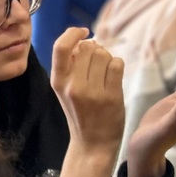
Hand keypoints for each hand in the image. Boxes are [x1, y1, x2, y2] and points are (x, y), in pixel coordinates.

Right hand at [50, 28, 125, 159]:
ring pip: (104, 54)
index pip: (60, 47)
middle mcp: (72, 86)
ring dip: (108, 58)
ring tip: (106, 73)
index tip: (84, 32)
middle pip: (87, 47)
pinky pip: (117, 64)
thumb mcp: (65, 90)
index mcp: (57, 82)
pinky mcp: (111, 96)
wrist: (92, 144)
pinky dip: (118, 65)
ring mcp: (92, 92)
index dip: (73, 33)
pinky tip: (114, 78)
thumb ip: (70, 66)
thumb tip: (83, 40)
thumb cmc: (80, 113)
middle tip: (97, 63)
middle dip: (95, 49)